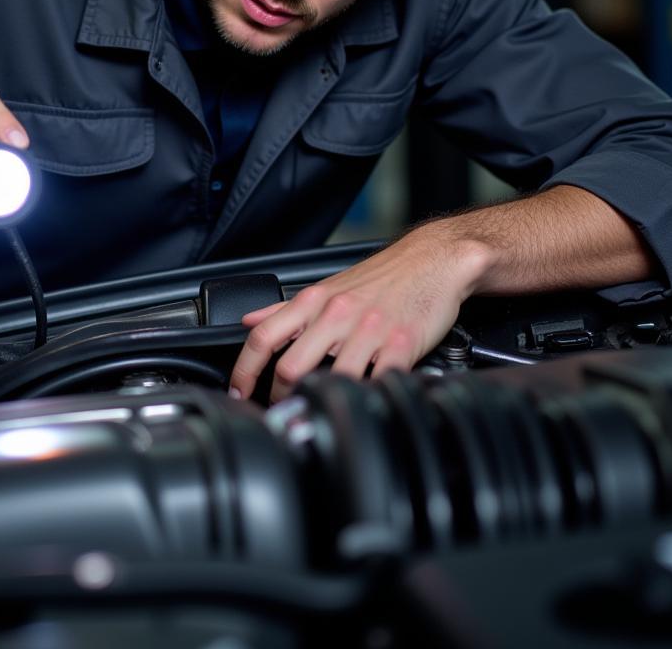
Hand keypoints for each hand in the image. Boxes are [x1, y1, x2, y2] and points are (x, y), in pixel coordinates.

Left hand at [228, 223, 490, 402]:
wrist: (433, 261)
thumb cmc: (382, 277)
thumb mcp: (327, 286)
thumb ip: (285, 308)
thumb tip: (249, 321)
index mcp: (314, 301)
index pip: (263, 336)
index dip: (243, 371)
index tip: (238, 393)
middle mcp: (336, 314)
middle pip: (291, 366)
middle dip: (281, 398)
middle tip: (282, 411)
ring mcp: (369, 331)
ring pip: (334, 378)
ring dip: (325, 402)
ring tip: (322, 412)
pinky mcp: (402, 344)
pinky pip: (379, 380)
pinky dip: (369, 396)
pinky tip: (365, 402)